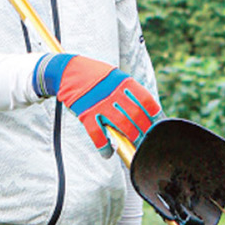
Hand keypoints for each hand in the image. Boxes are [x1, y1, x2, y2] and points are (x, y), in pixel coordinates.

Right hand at [35, 54, 160, 156]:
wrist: (68, 71)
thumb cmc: (95, 76)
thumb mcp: (114, 76)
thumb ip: (127, 90)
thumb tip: (142, 108)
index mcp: (123, 82)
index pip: (145, 99)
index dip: (153, 113)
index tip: (156, 122)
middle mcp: (114, 93)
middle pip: (136, 114)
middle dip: (144, 129)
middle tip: (146, 137)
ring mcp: (100, 104)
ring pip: (121, 125)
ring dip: (130, 136)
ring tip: (132, 143)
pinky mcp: (86, 114)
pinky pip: (97, 134)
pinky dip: (103, 146)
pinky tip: (107, 153)